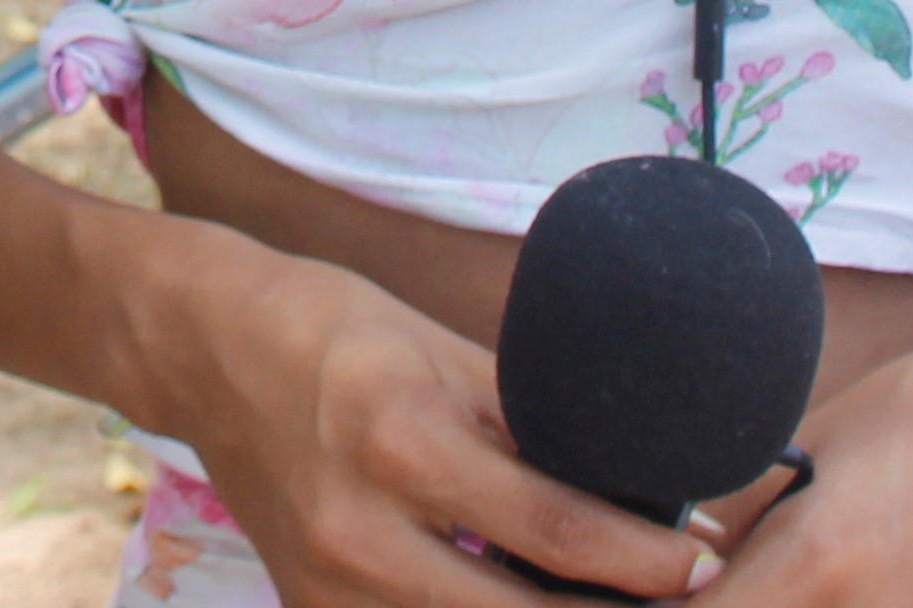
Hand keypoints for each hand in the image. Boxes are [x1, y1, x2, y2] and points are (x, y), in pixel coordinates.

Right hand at [146, 243, 724, 606]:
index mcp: (403, 441)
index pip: (554, 530)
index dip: (646, 560)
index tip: (708, 565)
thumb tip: (640, 480)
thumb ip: (530, 427)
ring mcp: (330, 591)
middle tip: (684, 606)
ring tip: (610, 607)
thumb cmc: (336, 332)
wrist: (205, 350)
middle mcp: (362, 531)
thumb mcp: (442, 354)